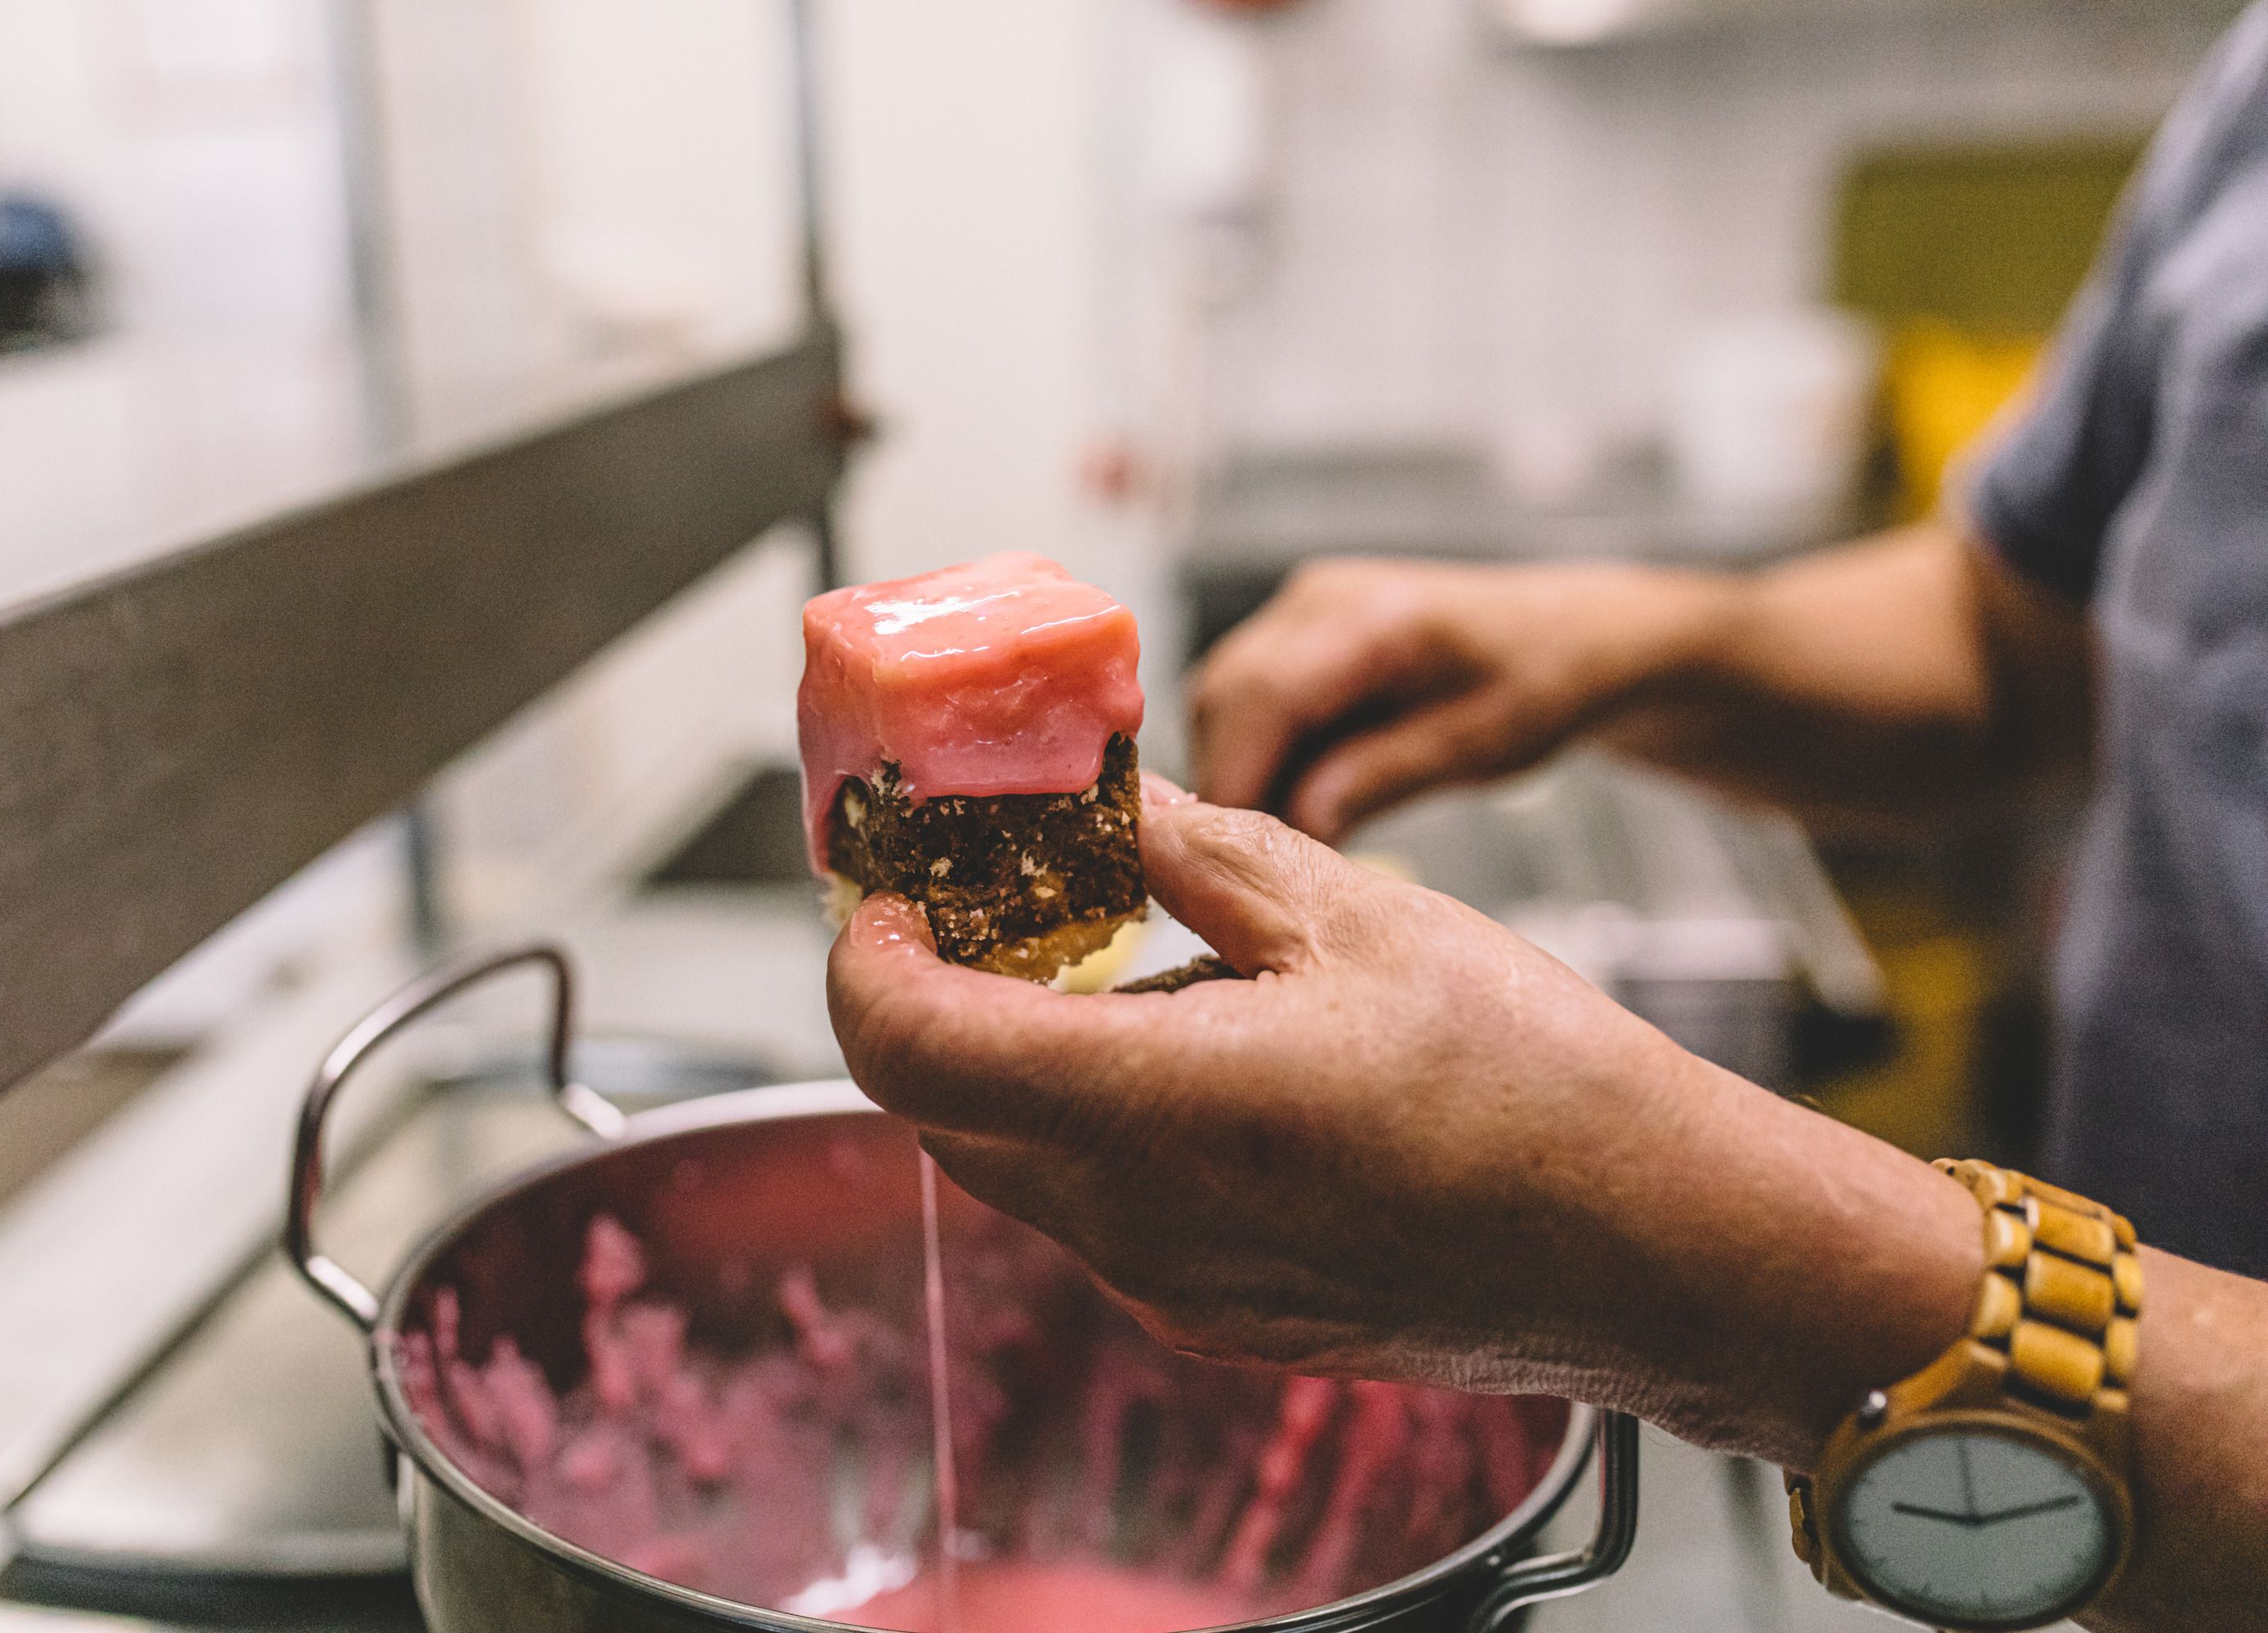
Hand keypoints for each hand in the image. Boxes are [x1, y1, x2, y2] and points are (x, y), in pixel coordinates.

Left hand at [828, 780, 1980, 1455]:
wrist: (1655, 1245)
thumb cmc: (1536, 1081)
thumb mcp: (1348, 912)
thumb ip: (1184, 850)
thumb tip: (1081, 792)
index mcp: (1160, 1111)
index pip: (905, 1045)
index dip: (865, 958)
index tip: (890, 890)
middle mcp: (1140, 1225)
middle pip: (938, 1106)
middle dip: (933, 994)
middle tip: (988, 899)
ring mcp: (1171, 1287)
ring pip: (1010, 1162)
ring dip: (1010, 1058)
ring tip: (1098, 962)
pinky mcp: (1212, 1314)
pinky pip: (1091, 1212)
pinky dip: (1085, 1121)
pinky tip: (1180, 1050)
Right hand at [1190, 558, 1730, 842]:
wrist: (1572, 633)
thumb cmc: (1545, 677)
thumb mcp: (1479, 745)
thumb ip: (1381, 775)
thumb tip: (1297, 819)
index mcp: (1374, 616)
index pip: (1262, 694)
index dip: (1237, 776)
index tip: (1237, 852)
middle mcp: (1320, 598)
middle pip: (1224, 696)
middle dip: (1232, 782)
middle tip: (1266, 860)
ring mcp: (1302, 610)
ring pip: (1222, 701)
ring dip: (1241, 770)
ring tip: (1296, 830)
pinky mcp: (1297, 634)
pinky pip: (1245, 699)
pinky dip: (1258, 754)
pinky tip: (1303, 795)